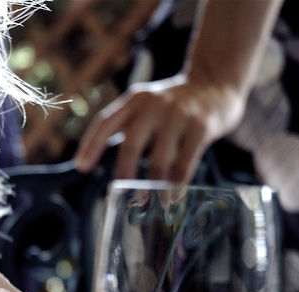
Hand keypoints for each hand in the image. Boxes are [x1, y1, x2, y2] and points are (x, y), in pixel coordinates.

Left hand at [73, 74, 246, 183]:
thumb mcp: (146, 104)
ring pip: (159, 159)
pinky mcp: (202, 126)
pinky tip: (173, 196)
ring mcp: (179, 114)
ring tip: (152, 203)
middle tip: (122, 196)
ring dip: (153, 186)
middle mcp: (154, 104)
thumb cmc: (174, 104)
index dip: (90, 145)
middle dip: (125, 174)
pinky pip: (185, 162)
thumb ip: (125, 126)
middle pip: (131, 144)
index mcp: (135, 99)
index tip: (81, 167)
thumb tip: (92, 160)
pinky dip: (177, 183)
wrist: (217, 82)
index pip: (105, 122)